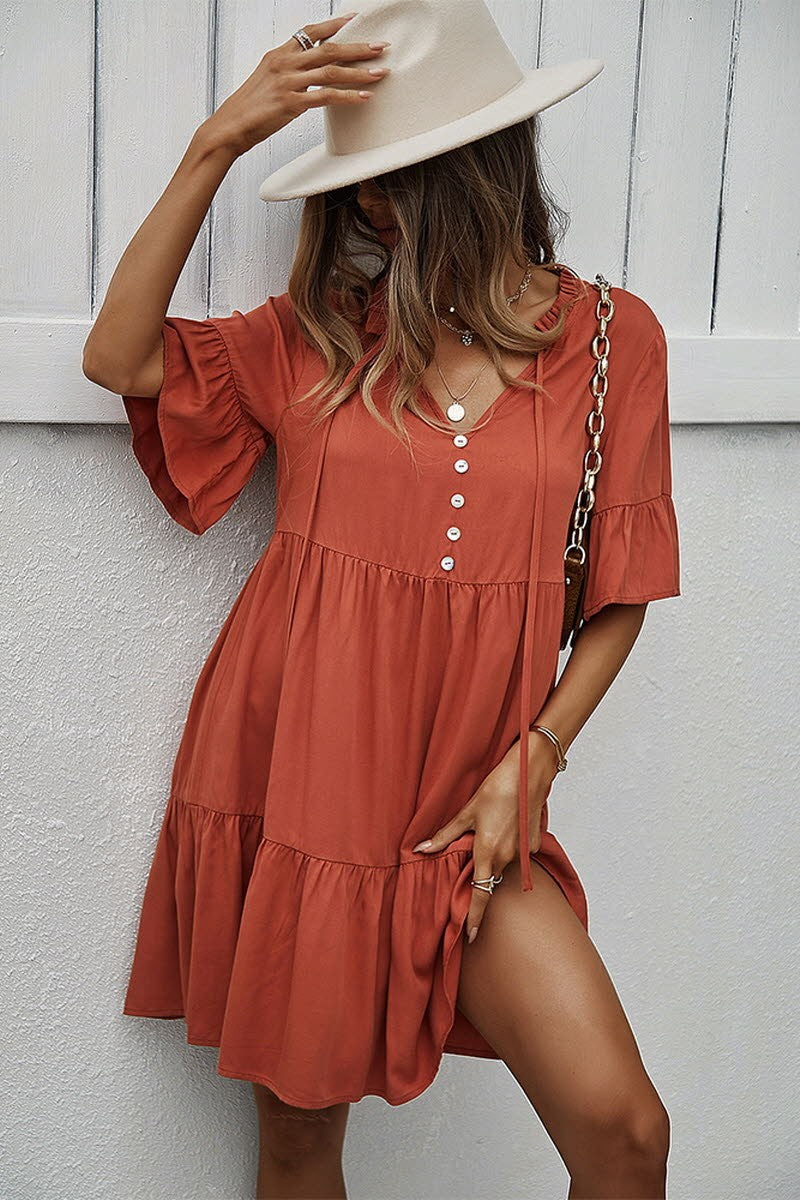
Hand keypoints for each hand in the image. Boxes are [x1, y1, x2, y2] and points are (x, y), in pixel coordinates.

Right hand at [198, 14, 391, 156]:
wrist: (230, 126)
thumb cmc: (249, 109)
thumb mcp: (267, 81)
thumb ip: (289, 73)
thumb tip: (309, 75)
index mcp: (279, 55)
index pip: (311, 32)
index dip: (335, 25)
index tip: (355, 20)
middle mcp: (285, 63)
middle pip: (329, 49)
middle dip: (358, 47)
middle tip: (381, 47)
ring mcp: (288, 82)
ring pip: (331, 71)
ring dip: (360, 72)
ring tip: (380, 73)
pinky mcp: (291, 102)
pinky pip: (326, 96)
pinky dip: (348, 96)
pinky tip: (363, 97)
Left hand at [411, 739, 558, 943]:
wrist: (530, 771)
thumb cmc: (498, 787)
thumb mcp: (467, 810)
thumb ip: (446, 835)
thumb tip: (422, 850)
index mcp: (486, 851)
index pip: (480, 894)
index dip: (474, 917)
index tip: (471, 934)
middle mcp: (507, 856)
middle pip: (490, 877)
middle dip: (481, 875)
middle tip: (473, 856)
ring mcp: (524, 851)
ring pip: (503, 863)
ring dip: (495, 856)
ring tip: (491, 830)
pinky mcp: (534, 843)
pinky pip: (518, 853)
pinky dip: (510, 846)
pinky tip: (506, 825)